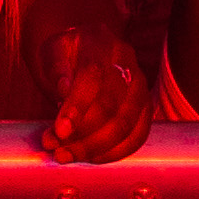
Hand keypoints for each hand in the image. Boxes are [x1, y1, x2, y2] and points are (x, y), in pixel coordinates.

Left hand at [32, 19, 154, 161]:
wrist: (83, 52)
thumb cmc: (65, 55)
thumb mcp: (52, 53)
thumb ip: (56, 70)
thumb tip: (64, 91)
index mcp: (99, 41)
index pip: (92, 75)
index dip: (76, 107)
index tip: (59, 132)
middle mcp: (126, 60)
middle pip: (111, 105)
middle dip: (82, 134)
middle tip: (56, 149)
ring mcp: (140, 83)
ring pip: (125, 124)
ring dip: (95, 147)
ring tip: (67, 156)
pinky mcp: (146, 105)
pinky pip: (138, 135)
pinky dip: (115, 152)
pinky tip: (92, 158)